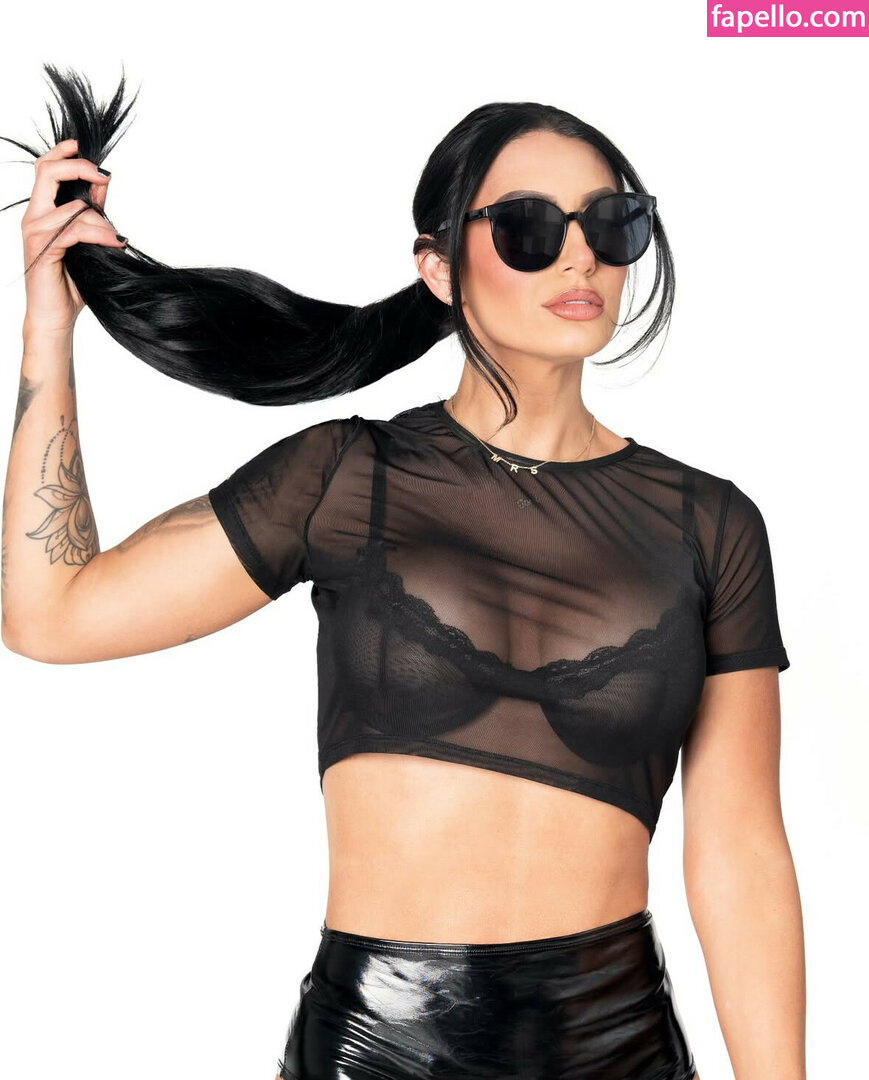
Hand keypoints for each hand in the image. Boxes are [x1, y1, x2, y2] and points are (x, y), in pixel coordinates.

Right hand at [21, 137, 125, 337]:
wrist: (55, 316)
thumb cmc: (70, 282)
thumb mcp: (87, 240)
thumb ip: (92, 211)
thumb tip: (103, 183)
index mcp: (41, 211)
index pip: (45, 168)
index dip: (65, 153)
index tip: (88, 151)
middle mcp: (34, 216)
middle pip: (47, 170)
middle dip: (79, 167)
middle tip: (105, 176)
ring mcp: (35, 230)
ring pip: (73, 205)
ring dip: (102, 219)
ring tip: (117, 237)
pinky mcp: (43, 247)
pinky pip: (76, 229)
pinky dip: (100, 234)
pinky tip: (116, 243)